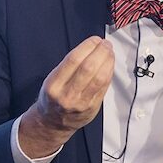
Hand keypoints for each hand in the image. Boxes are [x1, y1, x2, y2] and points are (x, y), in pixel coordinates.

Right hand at [19, 36, 113, 156]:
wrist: (53, 123)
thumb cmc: (54, 96)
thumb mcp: (53, 79)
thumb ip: (70, 66)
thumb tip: (92, 48)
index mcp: (54, 84)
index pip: (73, 60)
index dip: (87, 47)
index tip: (95, 40)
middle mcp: (67, 94)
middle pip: (89, 68)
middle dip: (101, 52)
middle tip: (106, 44)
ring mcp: (81, 103)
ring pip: (100, 78)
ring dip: (108, 61)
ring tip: (110, 53)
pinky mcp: (93, 108)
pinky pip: (104, 87)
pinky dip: (109, 73)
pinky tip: (110, 65)